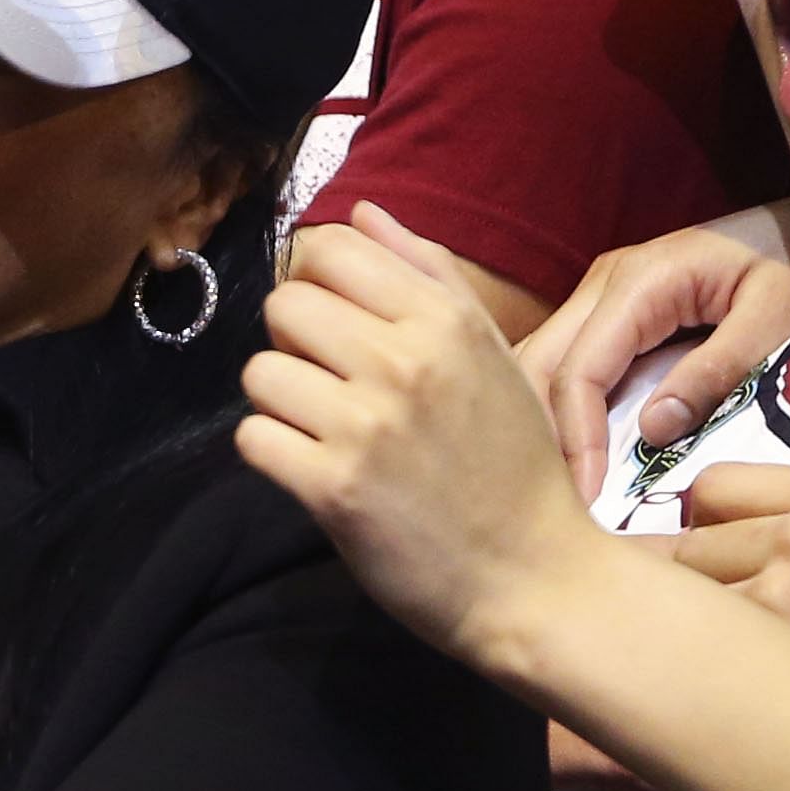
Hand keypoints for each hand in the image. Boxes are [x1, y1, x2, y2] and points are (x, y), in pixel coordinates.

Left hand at [239, 203, 614, 673]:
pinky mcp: (333, 488)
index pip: (329, 250)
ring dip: (282, 404)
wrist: (535, 578)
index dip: (316, 284)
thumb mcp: (493, 354)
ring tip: (326, 432)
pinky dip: (274, 456)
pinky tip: (316, 470)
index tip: (335, 325)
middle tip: (331, 386)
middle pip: (283, 306)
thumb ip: (428, 273)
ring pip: (260, 373)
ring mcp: (365, 426)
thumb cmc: (515, 466)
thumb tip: (360, 212)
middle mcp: (403, 362)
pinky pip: (254, 439)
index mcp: (443, 321)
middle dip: (295, 344)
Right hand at [521, 219, 789, 494]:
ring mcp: (598, 299)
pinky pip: (561, 367)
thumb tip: (654, 430)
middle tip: (559, 509)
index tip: (587, 501)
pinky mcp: (604, 318)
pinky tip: (573, 458)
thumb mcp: (774, 316)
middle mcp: (602, 285)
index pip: (579, 370)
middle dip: (541, 439)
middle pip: (537, 367)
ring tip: (562, 491)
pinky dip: (558, 414)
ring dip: (542, 427)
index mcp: (640, 282)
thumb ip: (718, 369)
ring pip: (538, 367)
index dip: (574, 440)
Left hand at [661, 464, 789, 677]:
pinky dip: (705, 669)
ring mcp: (787, 584)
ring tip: (756, 663)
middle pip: (690, 539)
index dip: (709, 528)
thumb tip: (689, 533)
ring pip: (683, 595)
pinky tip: (746, 690)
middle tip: (746, 626)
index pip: (713, 485)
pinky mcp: (767, 644)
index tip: (727, 563)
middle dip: (702, 581)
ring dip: (703, 630)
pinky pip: (692, 645)